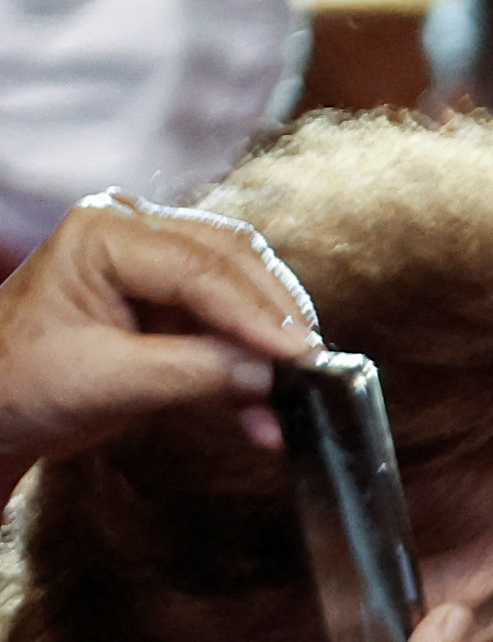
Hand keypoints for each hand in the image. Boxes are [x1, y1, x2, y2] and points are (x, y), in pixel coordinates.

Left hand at [0, 190, 318, 481]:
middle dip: (277, 320)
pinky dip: (254, 365)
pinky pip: (232, 322)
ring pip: (245, 287)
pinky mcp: (173, 296)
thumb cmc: (23, 382)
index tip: (303, 357)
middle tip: (314, 370)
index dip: (258, 315)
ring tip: (294, 397)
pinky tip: (266, 412)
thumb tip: (271, 374)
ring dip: (272, 344)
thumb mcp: (108, 381)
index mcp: (102, 232)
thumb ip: (194, 371)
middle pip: (235, 262)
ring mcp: (156, 259)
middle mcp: (133, 230)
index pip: (200, 268)